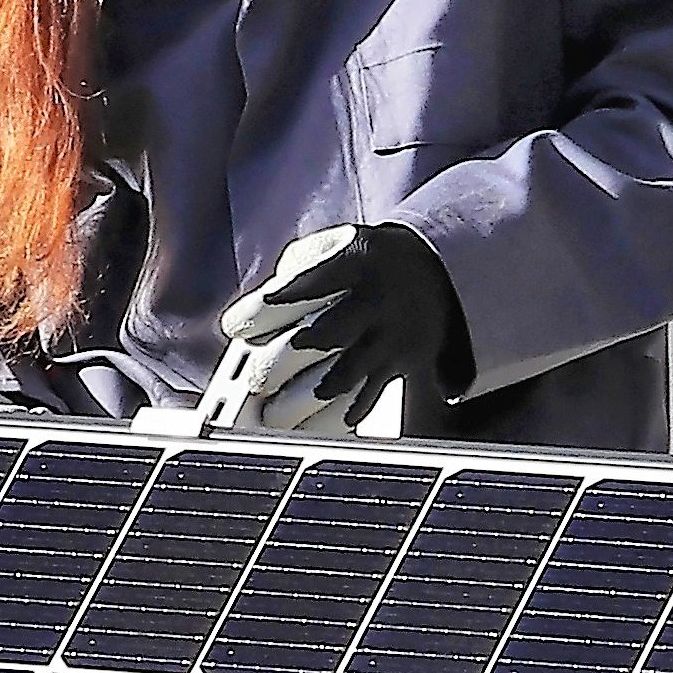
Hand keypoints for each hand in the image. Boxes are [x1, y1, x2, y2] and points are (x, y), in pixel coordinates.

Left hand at [201, 223, 463, 433]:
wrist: (438, 272)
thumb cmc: (370, 261)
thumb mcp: (340, 243)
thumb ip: (300, 266)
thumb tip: (262, 307)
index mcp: (359, 261)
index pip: (304, 286)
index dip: (265, 309)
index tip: (234, 328)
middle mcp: (379, 300)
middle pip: (321, 338)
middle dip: (280, 364)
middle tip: (254, 382)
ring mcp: (394, 337)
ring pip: (343, 378)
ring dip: (302, 402)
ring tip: (272, 416)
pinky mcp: (404, 365)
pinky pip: (368, 398)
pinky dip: (337, 418)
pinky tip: (309, 429)